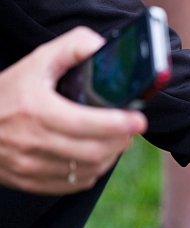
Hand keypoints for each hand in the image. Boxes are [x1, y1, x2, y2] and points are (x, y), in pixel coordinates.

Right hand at [0, 27, 147, 194]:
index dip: (117, 123)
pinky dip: (94, 169)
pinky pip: (76, 183)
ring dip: (111, 155)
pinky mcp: (34, 182)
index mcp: (36, 111)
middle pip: (94, 151)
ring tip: (116, 139)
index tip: (138, 119)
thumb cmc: (6, 95)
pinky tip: (97, 154)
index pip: (84, 123)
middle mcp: (34, 142)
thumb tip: (99, 45)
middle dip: (120, 139)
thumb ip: (68, 49)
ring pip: (88, 169)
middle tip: (130, 128)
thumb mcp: (33, 64)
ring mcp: (33, 166)